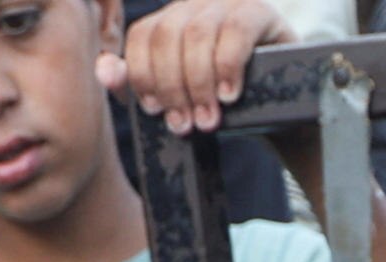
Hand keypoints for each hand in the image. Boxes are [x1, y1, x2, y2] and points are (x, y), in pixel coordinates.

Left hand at [97, 0, 287, 131]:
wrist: (283, 115)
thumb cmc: (225, 106)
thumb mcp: (181, 100)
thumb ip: (141, 85)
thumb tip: (103, 72)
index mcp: (172, 20)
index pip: (141, 35)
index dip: (141, 73)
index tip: (154, 110)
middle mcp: (196, 5)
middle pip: (166, 36)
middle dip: (172, 87)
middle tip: (185, 125)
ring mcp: (228, 3)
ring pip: (197, 34)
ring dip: (199, 84)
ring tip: (209, 120)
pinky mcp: (260, 12)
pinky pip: (236, 30)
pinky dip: (228, 66)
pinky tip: (230, 95)